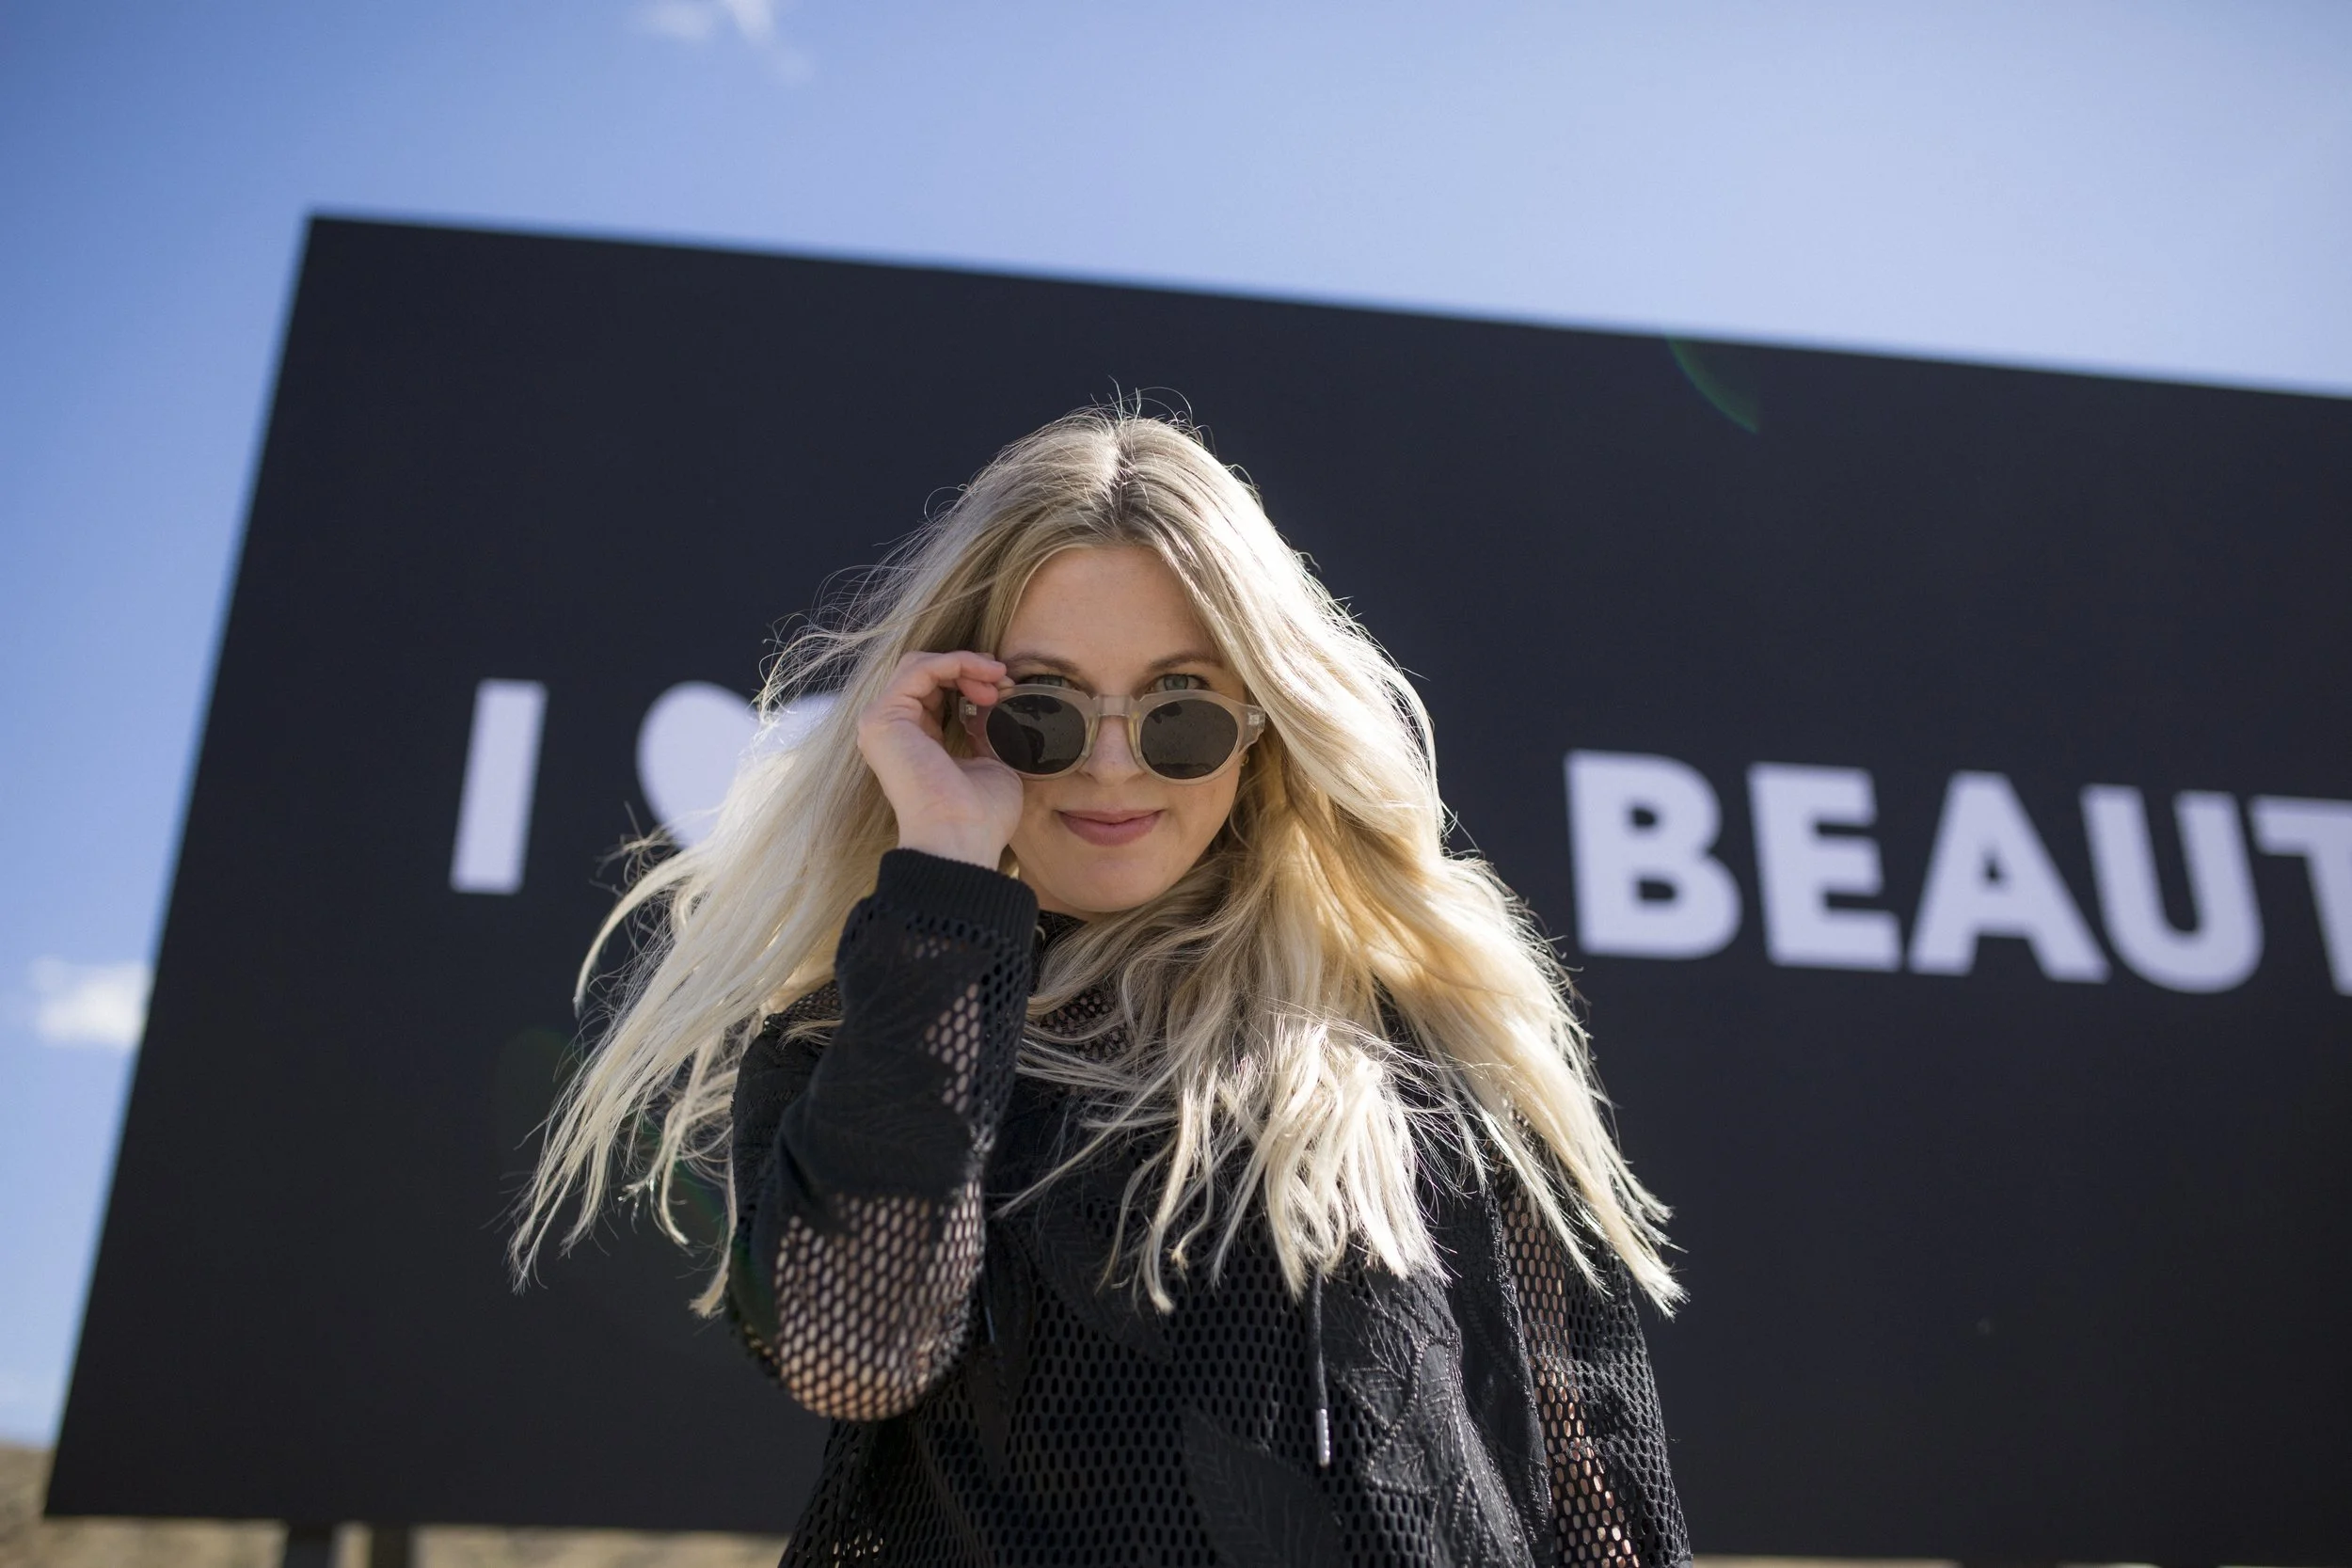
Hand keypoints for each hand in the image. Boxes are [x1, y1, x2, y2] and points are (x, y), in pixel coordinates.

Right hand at [856, 650, 1023, 868]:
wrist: (963, 838)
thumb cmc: (981, 815)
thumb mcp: (991, 760)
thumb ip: (985, 729)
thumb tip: (991, 701)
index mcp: (914, 741)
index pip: (935, 690)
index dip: (970, 680)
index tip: (1005, 688)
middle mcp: (893, 730)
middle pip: (925, 672)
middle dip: (968, 669)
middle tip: (1003, 681)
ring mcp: (882, 723)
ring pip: (919, 664)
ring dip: (965, 664)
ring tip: (997, 680)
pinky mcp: (883, 718)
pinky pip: (919, 668)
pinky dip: (955, 662)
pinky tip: (985, 673)